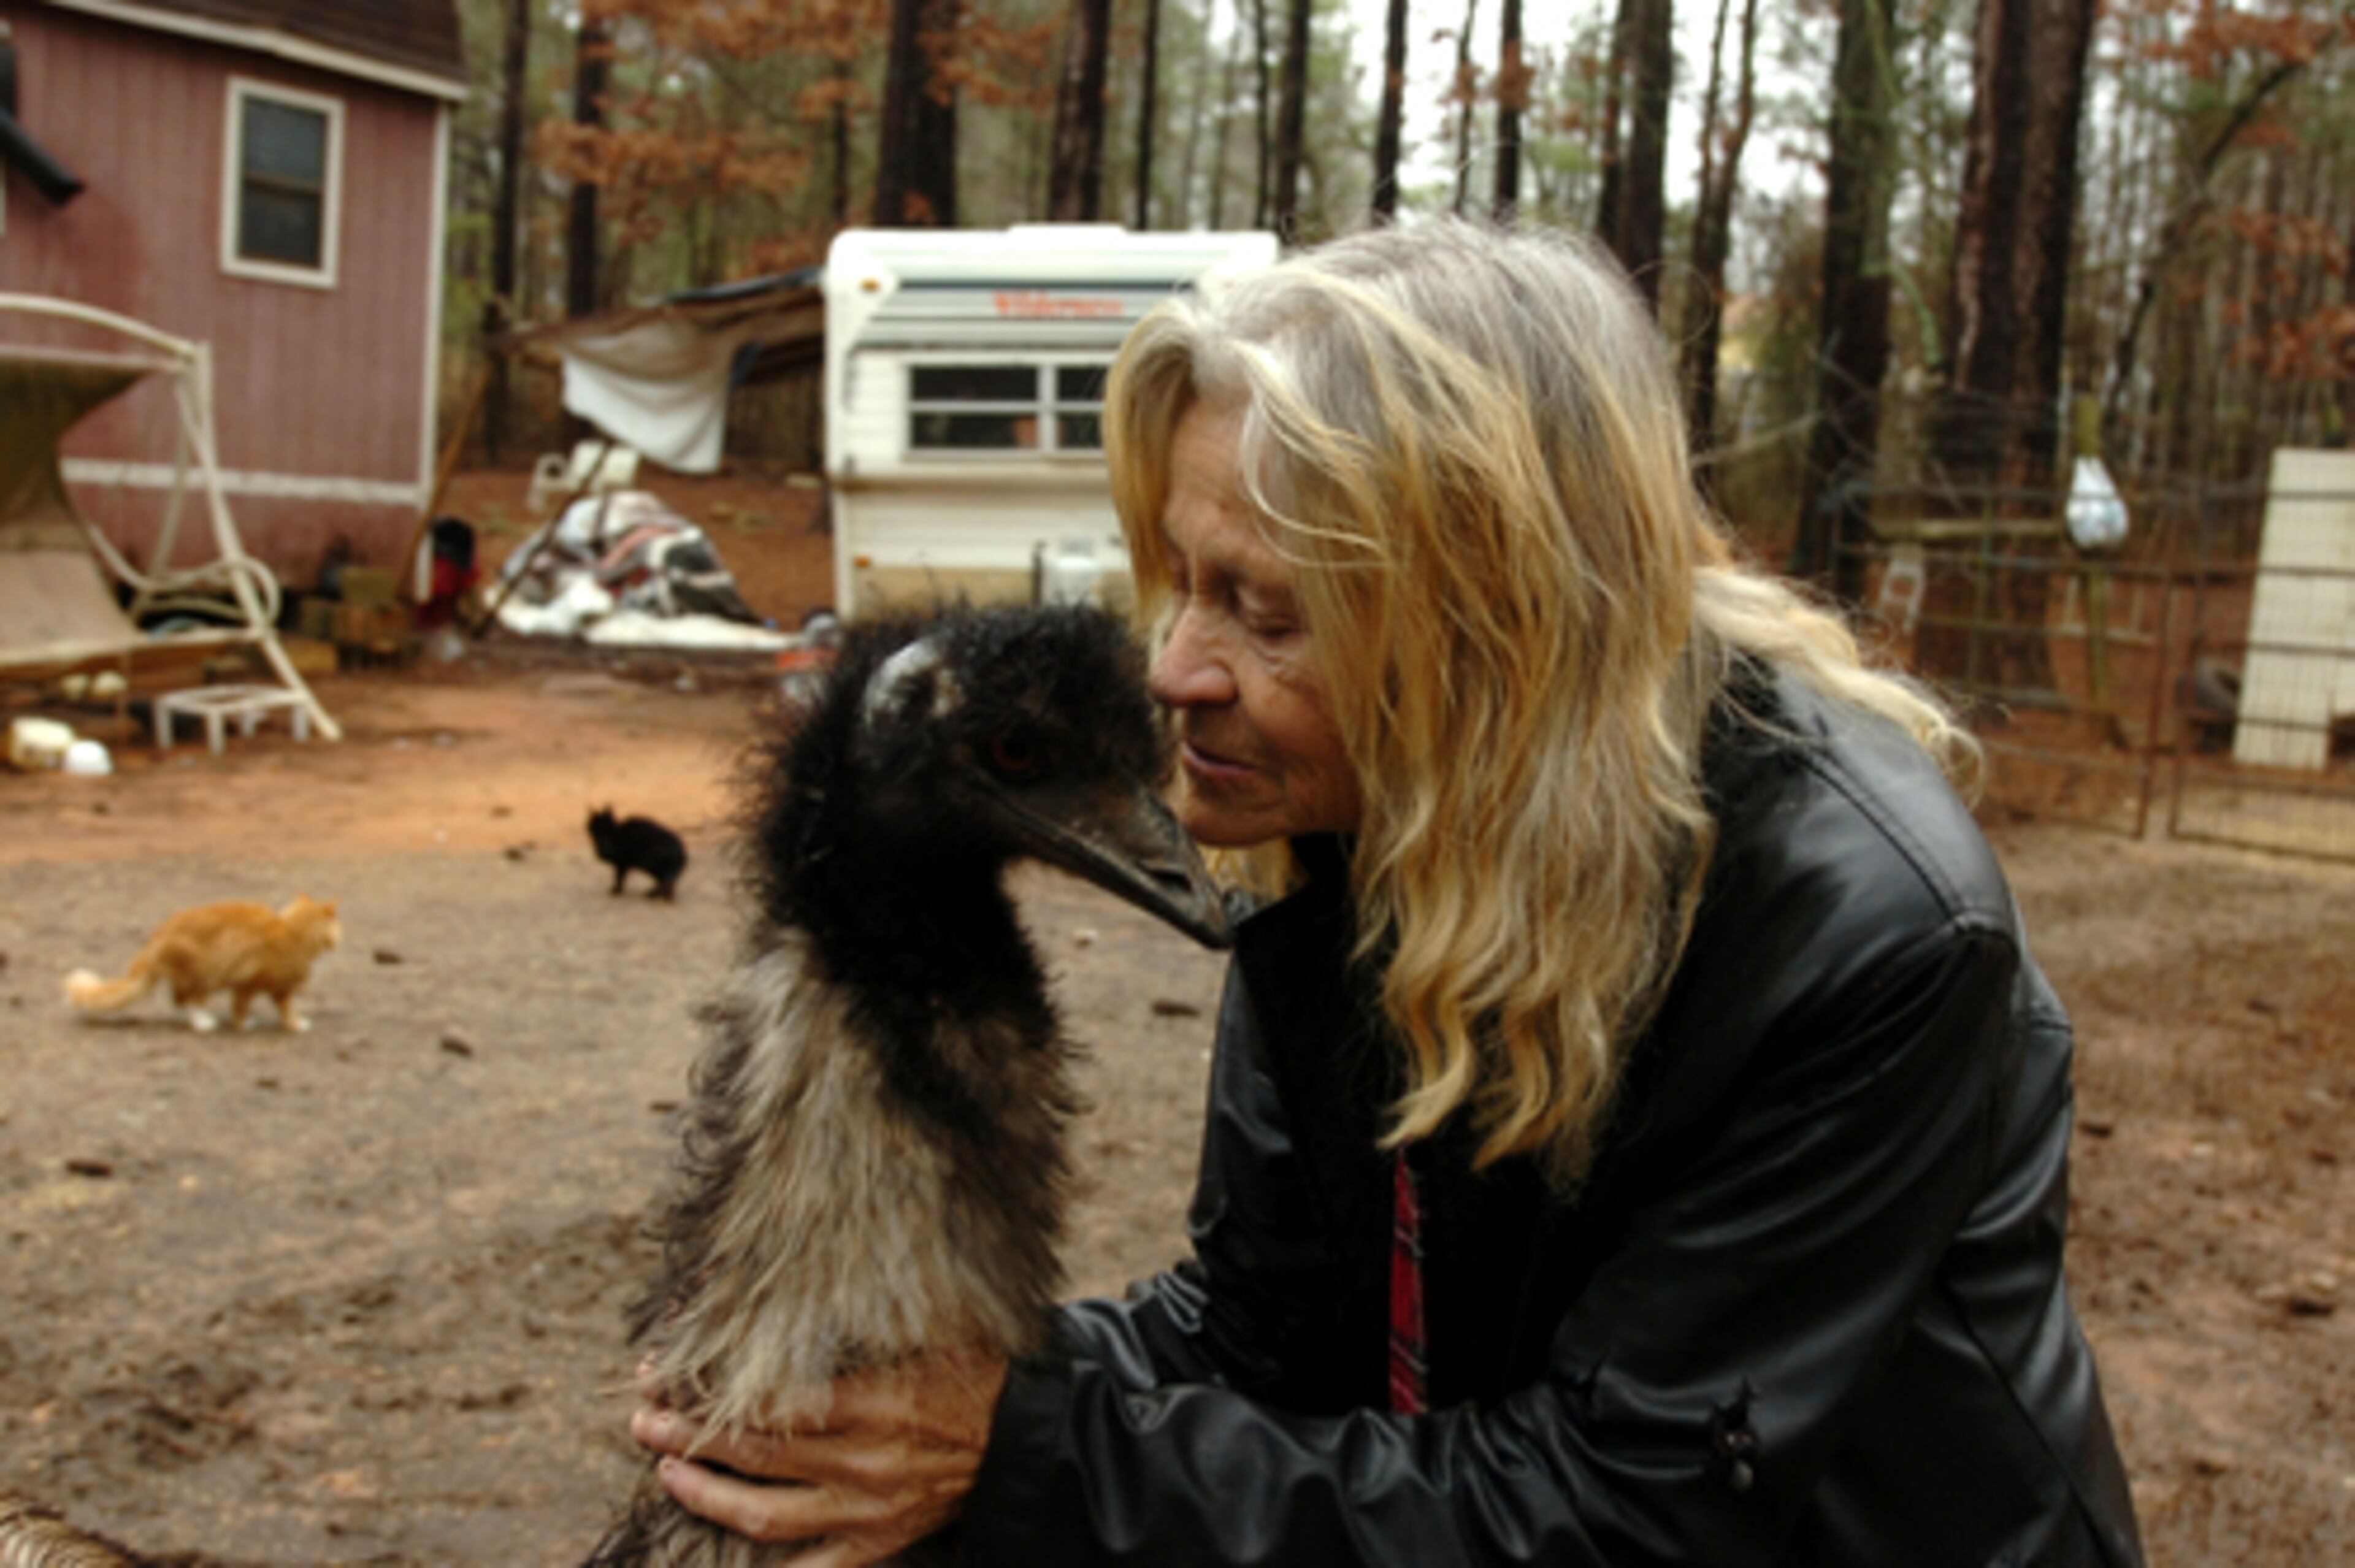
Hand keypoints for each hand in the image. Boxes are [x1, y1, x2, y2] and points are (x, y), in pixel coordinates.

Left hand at [631, 1346, 1008, 1566]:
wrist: (1029, 1435)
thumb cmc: (973, 1369)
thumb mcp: (920, 1330)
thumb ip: (853, 1322)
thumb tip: (783, 1292)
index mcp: (873, 1401)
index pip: (767, 1402)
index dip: (708, 1391)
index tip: (667, 1372)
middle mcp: (863, 1461)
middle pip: (753, 1453)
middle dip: (686, 1437)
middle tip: (644, 1418)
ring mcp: (868, 1510)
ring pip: (765, 1515)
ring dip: (705, 1495)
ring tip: (666, 1472)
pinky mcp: (879, 1541)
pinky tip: (722, 1560)